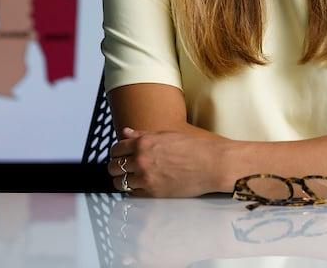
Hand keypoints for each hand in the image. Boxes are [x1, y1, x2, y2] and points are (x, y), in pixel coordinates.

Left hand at [108, 126, 226, 197]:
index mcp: (144, 142)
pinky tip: (141, 187)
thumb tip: (126, 132)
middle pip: (113, 167)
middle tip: (123, 169)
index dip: (116, 153)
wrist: (212, 163)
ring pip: (120, 183)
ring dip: (123, 181)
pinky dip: (134, 191)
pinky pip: (132, 194)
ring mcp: (146, 177)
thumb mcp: (166, 134)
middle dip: (116, 167)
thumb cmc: (194, 147)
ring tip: (130, 180)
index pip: (116, 149)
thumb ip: (143, 134)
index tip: (120, 156)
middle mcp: (141, 159)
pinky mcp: (153, 193)